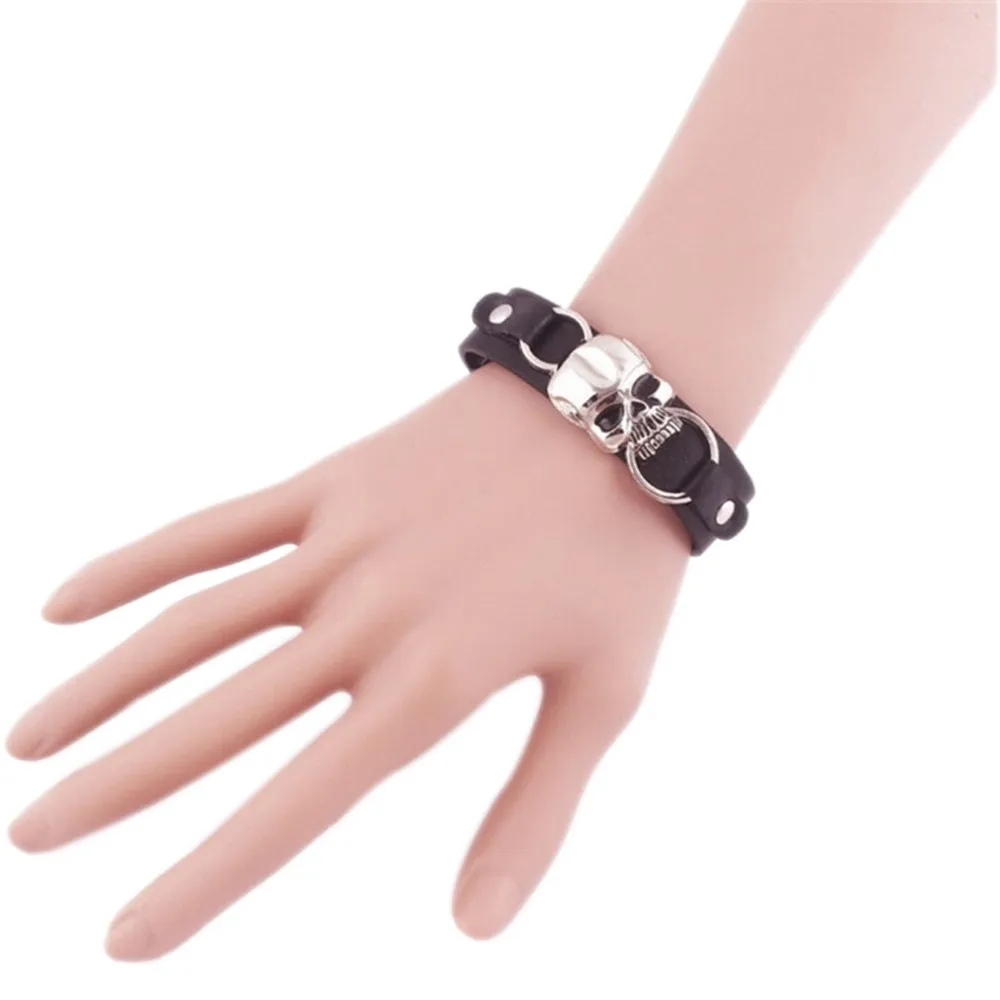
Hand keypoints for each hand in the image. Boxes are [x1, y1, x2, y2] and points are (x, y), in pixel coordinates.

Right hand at [6, 362, 688, 959]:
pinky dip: (139, 563)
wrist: (619, 419)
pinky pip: (216, 525)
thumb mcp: (604, 698)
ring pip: (194, 622)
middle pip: (216, 716)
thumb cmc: (621, 563)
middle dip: (117, 786)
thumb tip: (472, 930)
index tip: (120, 937)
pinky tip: (67, 602)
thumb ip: (534, 813)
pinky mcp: (333, 482)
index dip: (205, 875)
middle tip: (28, 837)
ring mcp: (340, 542)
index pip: (295, 803)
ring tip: (26, 745)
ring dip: (104, 686)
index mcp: (432, 682)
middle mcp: (366, 617)